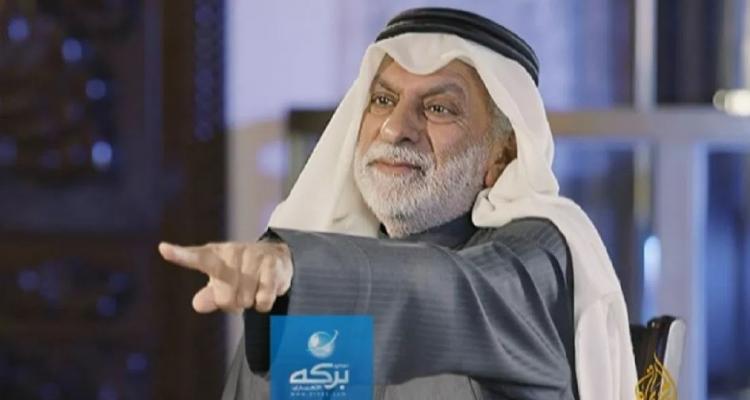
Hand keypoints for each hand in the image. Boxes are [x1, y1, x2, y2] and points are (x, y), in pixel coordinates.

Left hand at [157, 240, 292, 312]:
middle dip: (234, 303)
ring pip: (245, 301)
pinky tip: (267, 289)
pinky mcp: (272, 264)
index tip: (163, 249)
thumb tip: (198, 304)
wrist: (278, 258)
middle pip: (225, 299)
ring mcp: (253, 256)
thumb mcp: (221, 284)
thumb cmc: (241, 274)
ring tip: (254, 287)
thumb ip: (209, 296)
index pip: (195, 257)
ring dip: (250, 302)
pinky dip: (263, 304)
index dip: (179, 255)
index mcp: (214, 255)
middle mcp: (232, 252)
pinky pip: (263, 300)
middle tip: (240, 292)